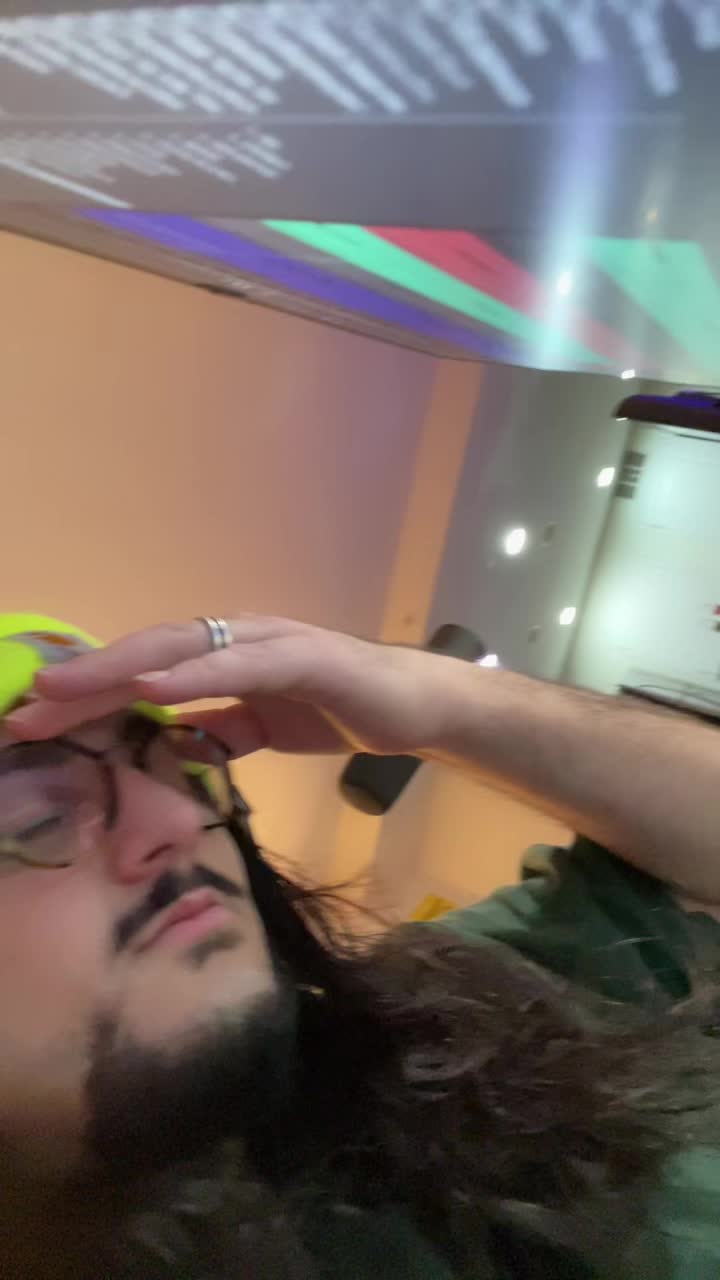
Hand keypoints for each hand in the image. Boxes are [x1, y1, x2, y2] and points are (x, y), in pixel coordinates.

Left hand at [6, 616, 465, 759]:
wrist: (417, 706)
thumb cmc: (341, 709)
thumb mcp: (264, 728)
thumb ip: (220, 731)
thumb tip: (171, 743)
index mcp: (222, 656)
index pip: (143, 671)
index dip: (87, 692)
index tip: (34, 721)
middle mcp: (235, 638)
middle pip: (145, 653)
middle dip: (83, 681)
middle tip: (24, 709)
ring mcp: (266, 642)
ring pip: (179, 648)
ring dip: (117, 669)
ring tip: (63, 690)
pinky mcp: (300, 657)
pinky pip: (238, 666)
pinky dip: (193, 674)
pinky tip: (152, 685)